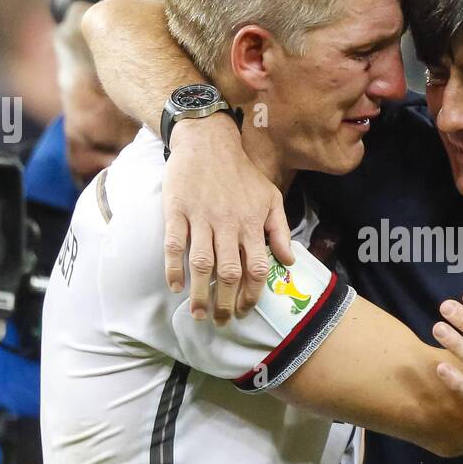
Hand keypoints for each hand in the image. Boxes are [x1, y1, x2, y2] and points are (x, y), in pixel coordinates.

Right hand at [166, 115, 293, 324]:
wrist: (208, 141)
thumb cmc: (241, 173)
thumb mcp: (270, 197)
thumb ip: (280, 230)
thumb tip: (288, 262)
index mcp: (251, 224)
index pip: (256, 268)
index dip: (251, 294)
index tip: (244, 310)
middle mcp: (228, 224)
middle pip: (228, 272)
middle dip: (225, 302)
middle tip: (221, 321)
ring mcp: (201, 218)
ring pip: (202, 263)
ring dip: (200, 293)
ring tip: (198, 314)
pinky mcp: (177, 211)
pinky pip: (175, 244)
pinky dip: (174, 268)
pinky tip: (175, 286)